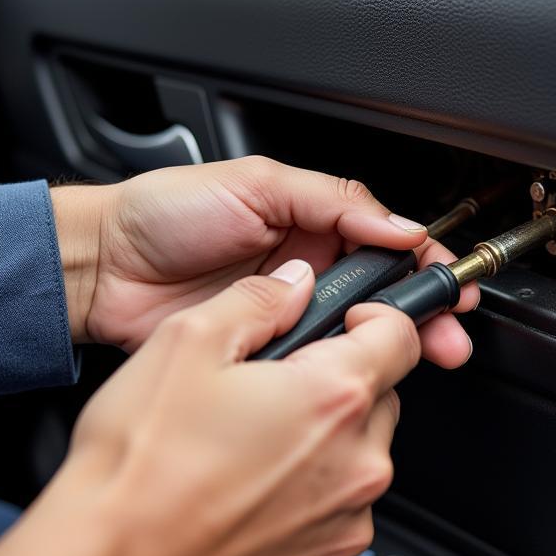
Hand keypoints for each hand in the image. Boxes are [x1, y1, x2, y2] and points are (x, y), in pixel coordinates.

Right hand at [0, 264, 418, 555]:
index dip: (376, 318)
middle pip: (380, 400)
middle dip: (341, 383)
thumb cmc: (140, 468)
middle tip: (274, 389)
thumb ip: (255, 299)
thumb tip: (292, 285)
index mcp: (334, 399)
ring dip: (325, 444)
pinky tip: (247, 493)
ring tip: (250, 447)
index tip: (348, 323)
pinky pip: (336, 513)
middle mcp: (357, 465)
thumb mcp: (185, 342)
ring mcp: (344, 523)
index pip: (402, 336)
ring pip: (359, 459)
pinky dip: (308, 498)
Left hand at [51, 156, 477, 366]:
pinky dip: (336, 368)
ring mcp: (288, 313)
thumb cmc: (165, 213)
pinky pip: (311, 361)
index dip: (424, 262)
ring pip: (354, 331)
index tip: (451, 283)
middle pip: (382, 292)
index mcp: (312, 221)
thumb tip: (398, 224)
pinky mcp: (264, 350)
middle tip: (449, 335)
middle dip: (422, 313)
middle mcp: (308, 268)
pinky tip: (356, 373)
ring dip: (389, 343)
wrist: (104, 269)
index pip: (387, 240)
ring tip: (422, 356)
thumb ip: (333, 201)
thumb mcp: (257, 182)